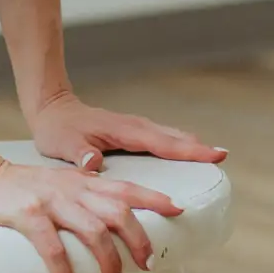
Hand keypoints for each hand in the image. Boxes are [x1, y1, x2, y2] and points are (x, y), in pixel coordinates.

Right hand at [0, 147, 181, 272]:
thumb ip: (80, 197)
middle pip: (118, 210)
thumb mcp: (55, 185)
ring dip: (108, 259)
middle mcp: (70, 188)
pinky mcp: (27, 213)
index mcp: (79, 181)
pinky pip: (52, 247)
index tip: (177, 210)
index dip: (153, 198)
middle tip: (146, 263)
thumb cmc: (15, 185)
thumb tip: (107, 221)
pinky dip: (63, 271)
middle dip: (138, 238)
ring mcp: (50, 200)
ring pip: (93, 229)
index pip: (125, 187)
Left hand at [27, 89, 225, 171]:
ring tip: (213, 155)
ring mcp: (132, 127)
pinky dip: (176, 143)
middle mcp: (132, 126)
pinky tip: (186, 151)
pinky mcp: (130, 131)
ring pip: (168, 135)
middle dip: (197, 146)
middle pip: (171, 137)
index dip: (187, 150)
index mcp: (121, 130)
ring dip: (190, 144)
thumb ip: (79, 154)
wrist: (50, 108)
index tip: (212, 154)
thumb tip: (94, 164)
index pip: (160, 142)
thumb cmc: (56, 129)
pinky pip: (159, 137)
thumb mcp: (62, 144)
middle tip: (222, 156)